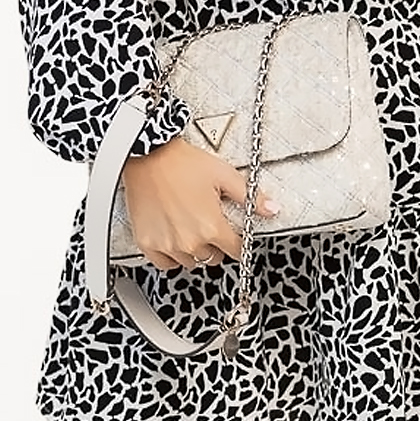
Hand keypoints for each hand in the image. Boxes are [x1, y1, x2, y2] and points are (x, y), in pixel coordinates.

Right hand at [121, 136, 280, 270]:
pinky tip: (174, 238)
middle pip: (213, 259)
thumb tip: (271, 209)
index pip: (235, 251)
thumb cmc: (182, 162)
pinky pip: (165, 264)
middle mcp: (190, 241)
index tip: (234, 237)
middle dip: (215, 245)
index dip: (238, 243)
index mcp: (211, 226)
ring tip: (191, 227)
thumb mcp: (223, 175)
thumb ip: (250, 196)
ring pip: (190, 262)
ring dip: (194, 250)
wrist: (149, 156)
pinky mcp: (148, 243)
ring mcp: (168, 245)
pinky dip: (171, 256)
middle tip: (209, 225)